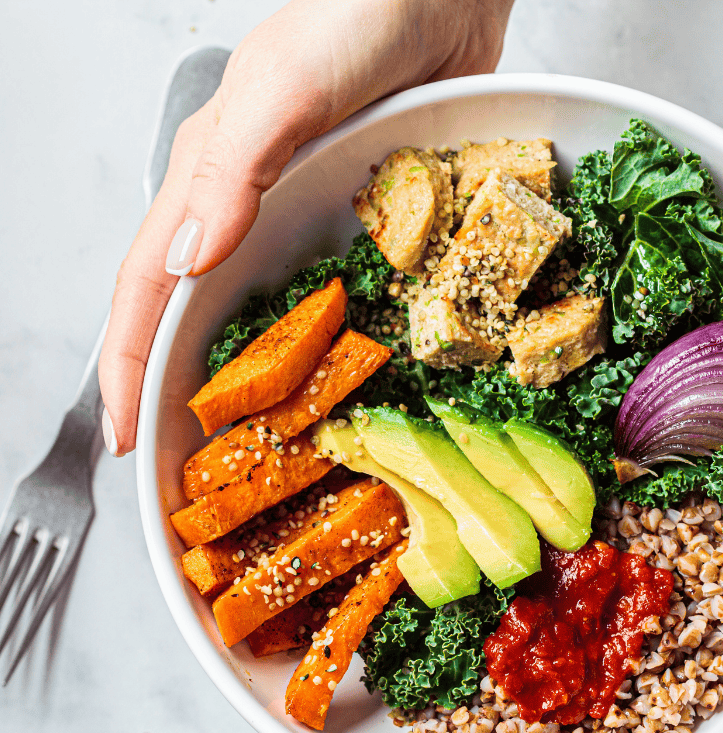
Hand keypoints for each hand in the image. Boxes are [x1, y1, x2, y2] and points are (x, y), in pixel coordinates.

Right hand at [99, 0, 512, 455]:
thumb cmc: (354, 15)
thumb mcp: (281, 88)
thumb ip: (232, 170)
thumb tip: (189, 263)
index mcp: (209, 178)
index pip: (149, 288)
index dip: (130, 366)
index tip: (130, 440)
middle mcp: (250, 205)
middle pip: (200, 315)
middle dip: (187, 389)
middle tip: (194, 466)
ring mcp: (306, 215)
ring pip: (265, 312)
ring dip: (258, 378)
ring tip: (265, 444)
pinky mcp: (361, 216)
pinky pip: (333, 292)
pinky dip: (327, 341)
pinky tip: (345, 378)